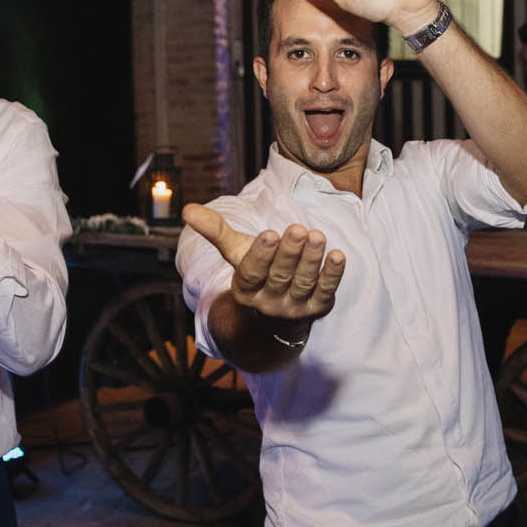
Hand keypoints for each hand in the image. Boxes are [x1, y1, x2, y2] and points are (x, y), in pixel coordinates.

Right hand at [183, 202, 345, 328]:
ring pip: (303, 283)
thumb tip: (188, 209)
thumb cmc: (256, 273)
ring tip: (317, 236)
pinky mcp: (317, 309)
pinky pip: (326, 292)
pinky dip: (332, 275)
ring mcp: (294, 308)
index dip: (261, 255)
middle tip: (298, 229)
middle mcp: (269, 302)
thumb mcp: (236, 254)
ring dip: (312, 260)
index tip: (270, 233)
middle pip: (280, 277)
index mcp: (245, 289)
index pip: (252, 273)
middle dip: (289, 253)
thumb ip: (216, 232)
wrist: (275, 317)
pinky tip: (338, 256)